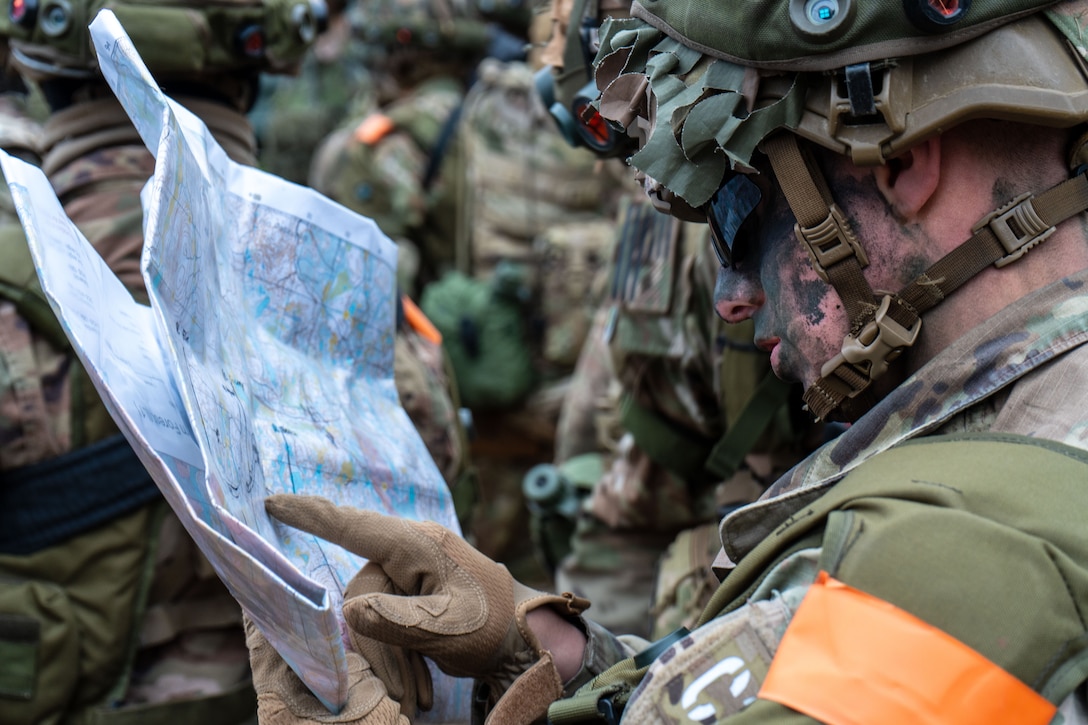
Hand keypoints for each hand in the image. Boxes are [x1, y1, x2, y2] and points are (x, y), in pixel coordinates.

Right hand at [264, 494, 589, 721]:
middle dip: (379, 647)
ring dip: (391, 658)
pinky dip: (399, 654)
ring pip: (371, 614)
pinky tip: (419, 683)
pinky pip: (386, 619)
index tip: (272, 502)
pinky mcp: (414, 592)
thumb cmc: (493, 626)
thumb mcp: (448, 627)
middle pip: (361, 593)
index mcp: (418, 546)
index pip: (355, 526)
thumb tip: (349, 611)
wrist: (525, 639)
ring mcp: (412, 572)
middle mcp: (411, 552)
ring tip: (418, 697)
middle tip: (406, 696)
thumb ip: (398, 618)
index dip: (311, 515)